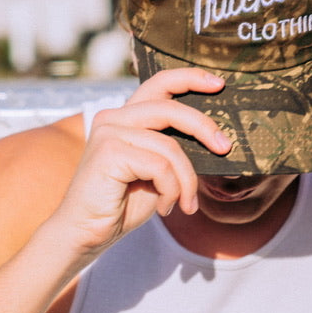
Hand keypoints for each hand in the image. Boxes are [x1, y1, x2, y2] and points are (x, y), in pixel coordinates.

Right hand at [47, 68, 232, 257]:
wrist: (86, 234)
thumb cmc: (121, 205)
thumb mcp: (156, 171)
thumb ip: (172, 149)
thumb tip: (214, 138)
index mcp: (125, 118)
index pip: (159, 84)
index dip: (190, 78)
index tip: (218, 84)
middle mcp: (114, 117)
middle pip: (170, 108)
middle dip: (204, 127)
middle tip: (225, 148)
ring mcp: (109, 132)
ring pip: (170, 146)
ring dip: (186, 180)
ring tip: (184, 204)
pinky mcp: (109, 152)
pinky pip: (160, 166)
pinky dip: (171, 190)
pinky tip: (163, 208)